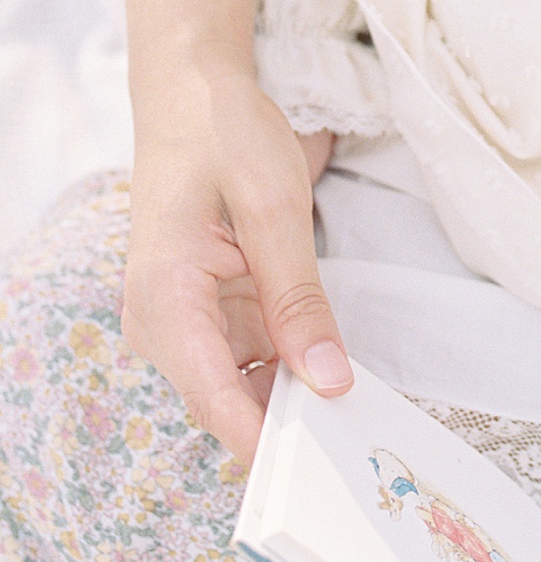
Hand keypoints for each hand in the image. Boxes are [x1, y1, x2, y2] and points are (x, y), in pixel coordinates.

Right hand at [122, 60, 351, 465]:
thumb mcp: (275, 206)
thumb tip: (329, 380)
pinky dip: (287, 366)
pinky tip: (332, 368)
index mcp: (164, 295)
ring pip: (239, 386)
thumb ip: (299, 298)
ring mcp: (181, 321)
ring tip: (358, 407)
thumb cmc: (225, 136)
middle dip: (285, 423)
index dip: (264, 438)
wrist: (193, 96)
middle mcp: (160, 321)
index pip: (212, 395)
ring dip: (291, 396)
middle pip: (224, 401)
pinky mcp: (206, 314)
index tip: (319, 465)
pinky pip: (247, 358)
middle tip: (358, 440)